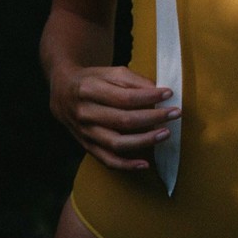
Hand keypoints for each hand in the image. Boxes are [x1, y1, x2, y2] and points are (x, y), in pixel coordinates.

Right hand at [50, 63, 180, 170]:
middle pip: (123, 120)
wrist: (63, 93)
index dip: (148, 96)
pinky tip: (145, 163)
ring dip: (145, 141)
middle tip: (175, 113)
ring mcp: (85, 133)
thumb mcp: (109, 72)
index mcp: (89, 89)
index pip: (124, 97)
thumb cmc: (92, 80)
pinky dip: (127, 165)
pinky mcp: (86, 147)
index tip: (168, 93)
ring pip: (117, 143)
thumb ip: (132, 80)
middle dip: (153, 117)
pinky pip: (108, 161)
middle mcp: (85, 113)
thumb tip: (157, 91)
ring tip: (165, 134)